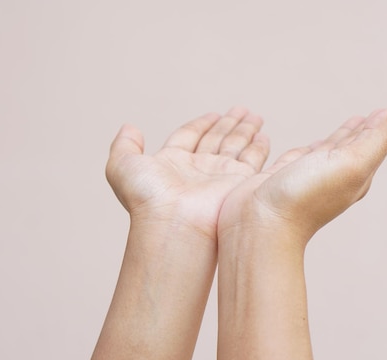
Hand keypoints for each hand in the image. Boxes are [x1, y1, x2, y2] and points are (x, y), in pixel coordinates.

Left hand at [106, 107, 269, 237]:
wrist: (173, 223)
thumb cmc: (146, 199)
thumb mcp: (123, 166)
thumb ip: (124, 145)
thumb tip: (129, 127)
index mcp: (172, 162)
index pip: (190, 136)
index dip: (201, 124)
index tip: (214, 114)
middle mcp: (197, 169)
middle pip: (216, 139)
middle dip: (229, 123)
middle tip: (242, 109)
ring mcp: (218, 176)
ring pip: (235, 146)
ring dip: (245, 130)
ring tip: (256, 116)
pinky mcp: (238, 183)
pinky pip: (252, 161)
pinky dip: (258, 148)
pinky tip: (263, 136)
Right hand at [218, 109, 386, 243]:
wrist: (259, 224)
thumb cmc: (304, 198)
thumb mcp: (350, 165)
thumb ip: (373, 140)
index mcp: (356, 176)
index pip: (376, 146)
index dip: (384, 128)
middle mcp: (334, 177)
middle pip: (356, 147)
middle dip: (368, 130)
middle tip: (380, 115)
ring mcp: (308, 177)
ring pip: (330, 150)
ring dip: (343, 135)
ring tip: (354, 123)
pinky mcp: (283, 176)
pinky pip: (302, 156)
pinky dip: (311, 147)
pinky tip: (311, 147)